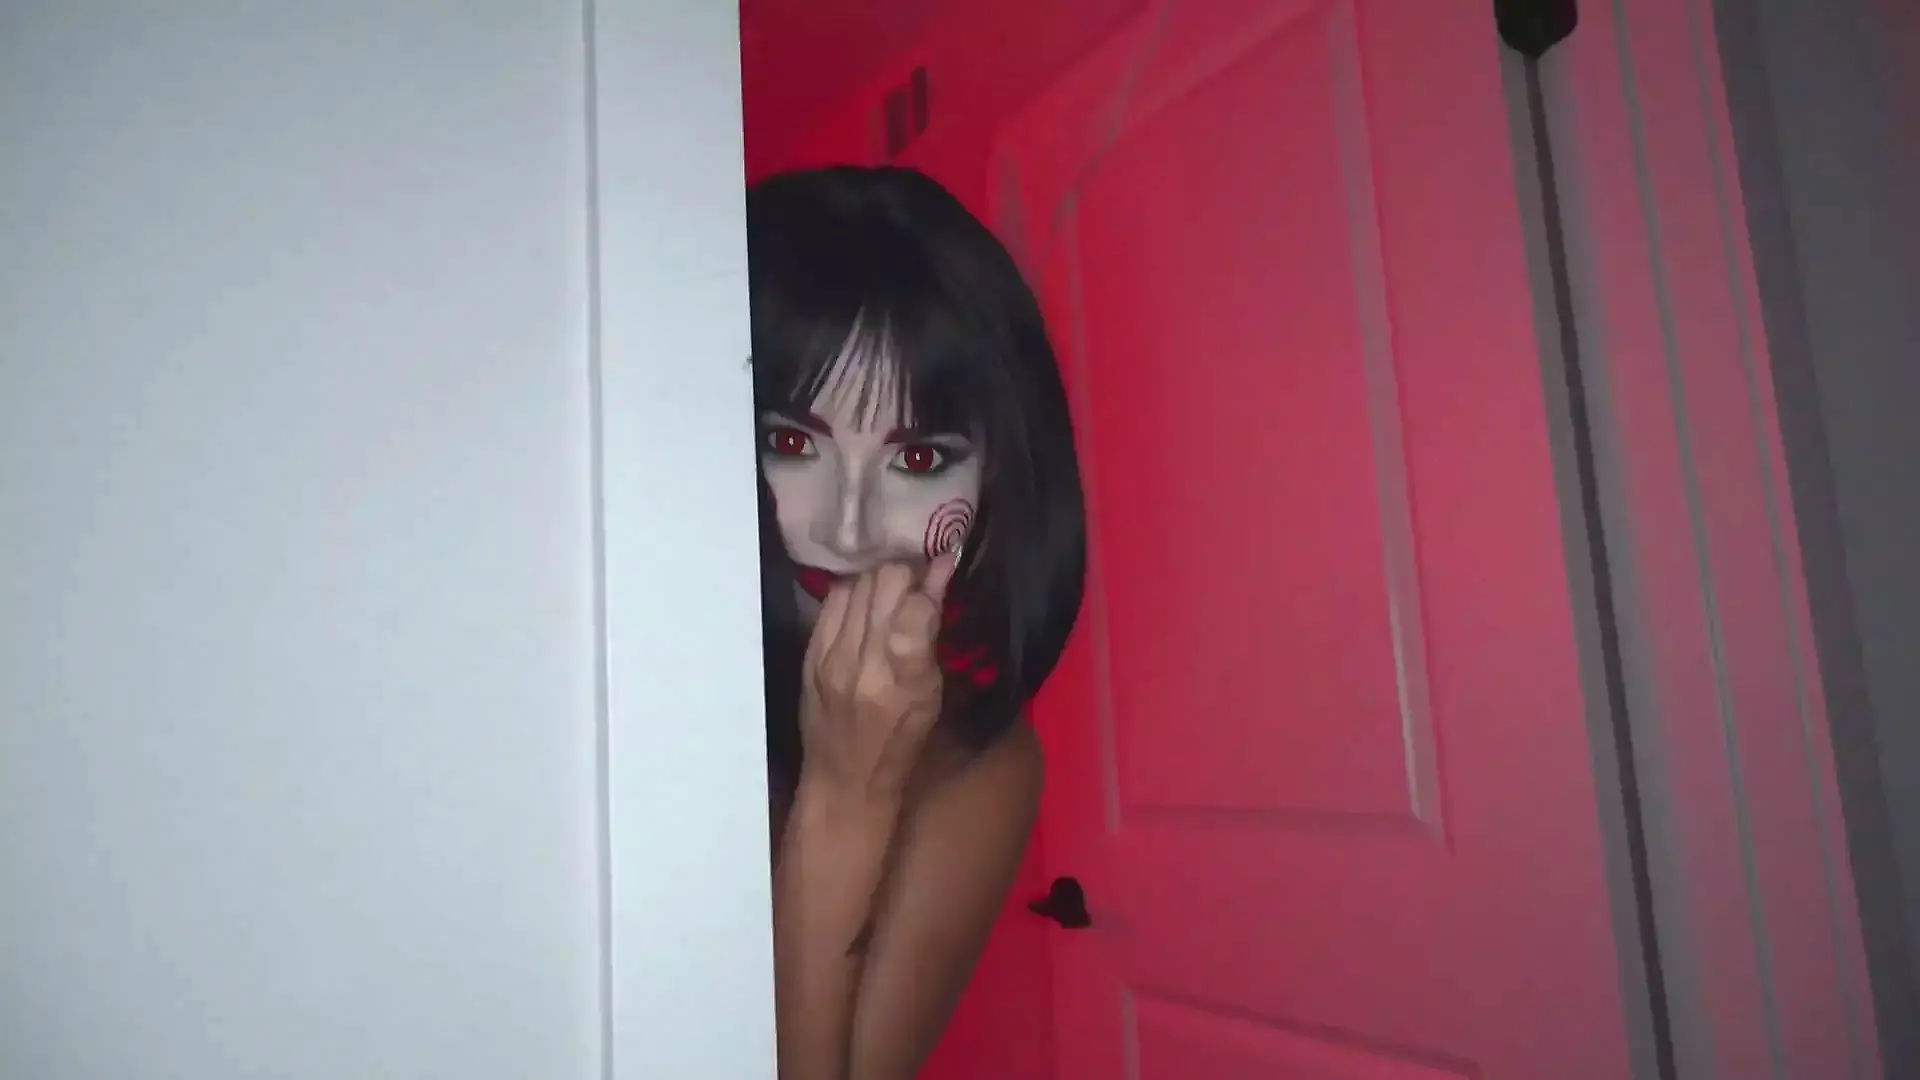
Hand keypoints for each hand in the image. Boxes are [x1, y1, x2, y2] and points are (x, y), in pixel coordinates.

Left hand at [799, 552, 960, 802]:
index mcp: (903, 681)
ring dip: (880, 577)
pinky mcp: (809, 653)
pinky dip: (855, 591)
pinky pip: (833, 599)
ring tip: (894, 588)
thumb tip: (942, 570)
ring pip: (858, 583)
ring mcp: (829, 656)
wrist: (845, 778)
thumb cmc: (901, 742)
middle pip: (884, 583)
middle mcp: (862, 663)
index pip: (916, 608)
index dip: (932, 579)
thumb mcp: (932, 693)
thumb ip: (932, 633)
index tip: (943, 569)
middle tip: (920, 577)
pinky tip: (865, 601)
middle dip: (907, 570)